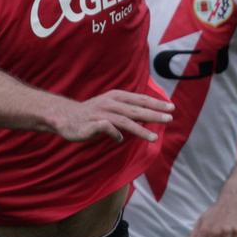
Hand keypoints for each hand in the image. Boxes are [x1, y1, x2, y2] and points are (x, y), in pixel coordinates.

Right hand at [51, 89, 174, 142]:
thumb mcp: (112, 107)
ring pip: (124, 120)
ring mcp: (101, 113)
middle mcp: (110, 103)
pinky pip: (107, 128)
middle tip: (170, 118)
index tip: (171, 107)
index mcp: (116, 96)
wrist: (65, 117)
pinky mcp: (91, 124)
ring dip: (140, 129)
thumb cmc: (92, 113)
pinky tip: (120, 140)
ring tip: (154, 138)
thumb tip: (149, 117)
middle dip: (154, 114)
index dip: (155, 103)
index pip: (140, 99)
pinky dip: (115, 134)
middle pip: (136, 109)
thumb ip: (128, 110)